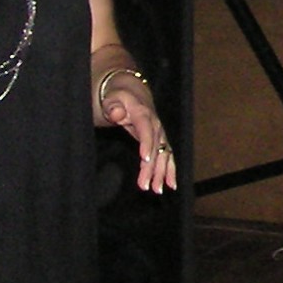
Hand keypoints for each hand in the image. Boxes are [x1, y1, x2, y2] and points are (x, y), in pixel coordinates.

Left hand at [102, 73, 177, 194]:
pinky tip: (170, 185)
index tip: (145, 159)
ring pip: (163, 155)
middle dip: (152, 168)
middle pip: (156, 148)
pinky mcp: (160, 141)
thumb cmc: (118, 97)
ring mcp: (160, 134)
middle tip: (145, 186)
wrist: (131, 92)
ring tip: (156, 190)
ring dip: (161, 173)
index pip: (146, 129)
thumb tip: (117, 113)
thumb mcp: (112, 98)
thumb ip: (113, 106)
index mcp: (143, 113)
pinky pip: (167, 157)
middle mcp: (156, 125)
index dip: (146, 144)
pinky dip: (169, 171)